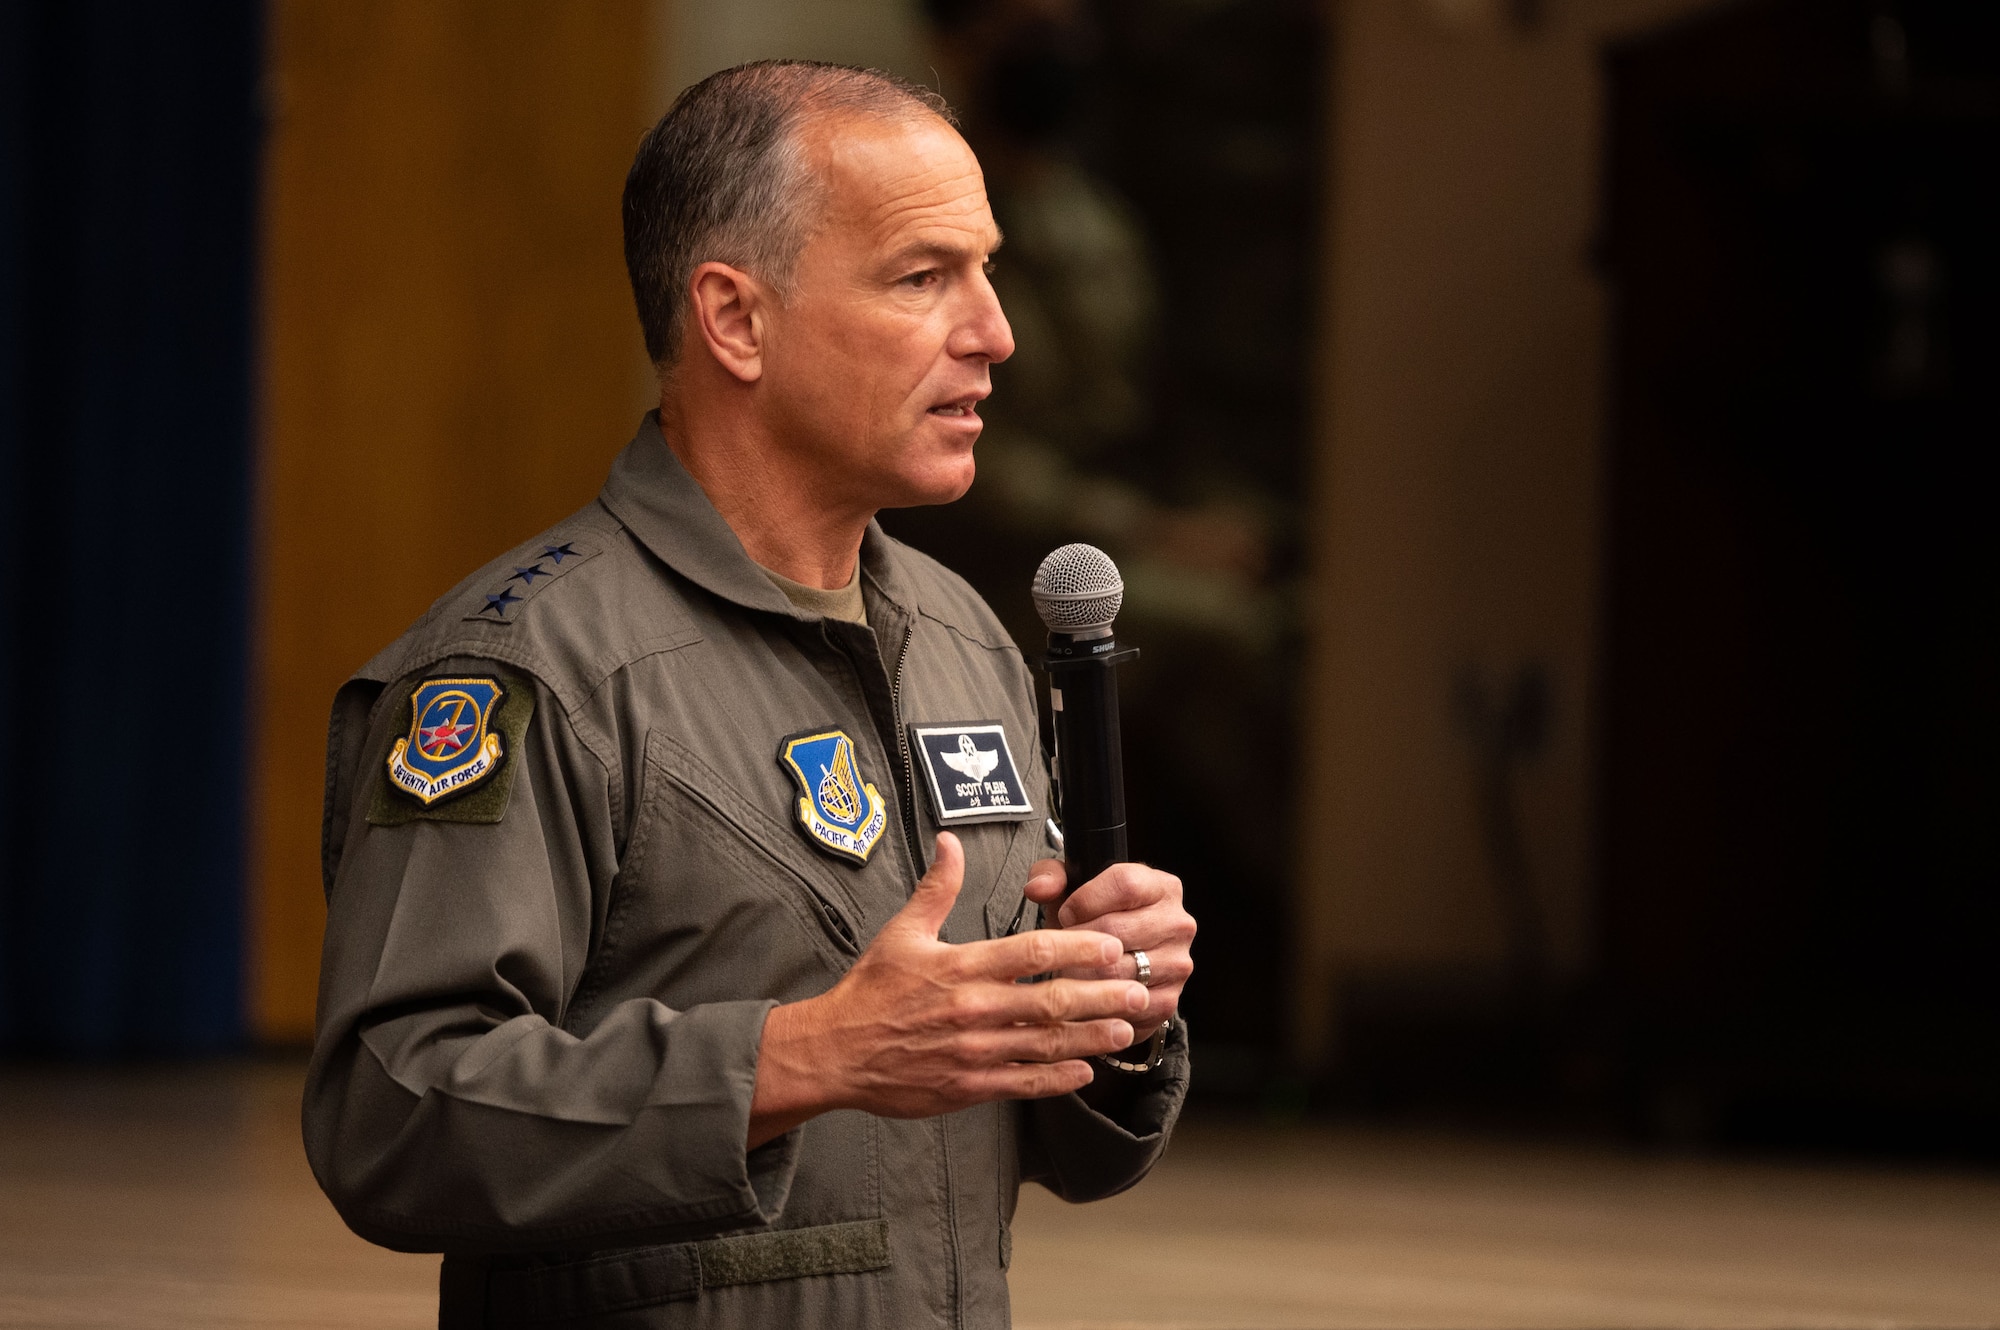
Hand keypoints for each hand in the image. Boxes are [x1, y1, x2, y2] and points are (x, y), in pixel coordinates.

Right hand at [748, 833, 1149, 1146]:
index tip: (1109, 946)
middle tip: (1138, 989)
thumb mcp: (900, 932)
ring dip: (1090, 1037)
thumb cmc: (869, 992)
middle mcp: (972, 1009)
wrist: (834, 1051)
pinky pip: (1023, 1083)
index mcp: (960, 967)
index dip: (1077, 948)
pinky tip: (1086, 1072)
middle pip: (1050, 1001)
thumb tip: (950, 842)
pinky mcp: (967, 1086)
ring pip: (1045, 1045)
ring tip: (1126, 1028)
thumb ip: (935, 888)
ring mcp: (973, 1051)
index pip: (1031, 952)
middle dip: (1101, 995)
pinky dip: (1057, 1079)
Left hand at [1022, 860, 1193, 1043]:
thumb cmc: (1096, 920)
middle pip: (1116, 929)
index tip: (1068, 913)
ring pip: (1115, 971)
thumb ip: (1051, 876)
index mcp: (1161, 886)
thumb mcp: (1073, 889)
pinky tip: (1086, 991)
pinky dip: (1096, 1002)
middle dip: (1078, 940)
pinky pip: (1123, 1004)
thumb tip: (1038, 888)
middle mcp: (1178, 923)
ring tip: (1070, 967)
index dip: (1085, 900)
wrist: (1120, 964)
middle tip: (1065, 946)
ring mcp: (1177, 963)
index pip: (1125, 884)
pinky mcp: (1168, 999)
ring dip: (1082, 972)